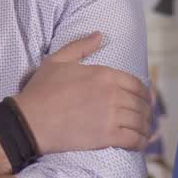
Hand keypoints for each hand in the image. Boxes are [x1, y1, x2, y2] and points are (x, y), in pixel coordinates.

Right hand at [12, 32, 151, 154]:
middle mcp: (112, 94)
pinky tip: (139, 143)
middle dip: (147, 111)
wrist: (30, 120)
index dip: (144, 94)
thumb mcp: (57, 60)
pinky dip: (140, 142)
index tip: (144, 100)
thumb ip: (80, 46)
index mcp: (105, 74)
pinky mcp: (107, 136)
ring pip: (140, 122)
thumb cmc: (42, 90)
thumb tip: (99, 35)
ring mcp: (111, 116)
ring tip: (145, 132)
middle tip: (146, 118)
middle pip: (141, 104)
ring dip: (146, 127)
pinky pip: (133, 139)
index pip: (137, 84)